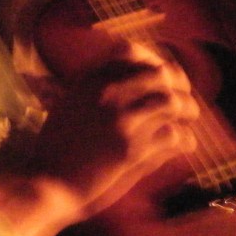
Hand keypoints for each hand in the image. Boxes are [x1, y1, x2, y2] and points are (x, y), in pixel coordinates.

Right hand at [27, 42, 198, 219]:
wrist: (45, 182)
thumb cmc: (54, 148)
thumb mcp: (68, 105)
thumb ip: (93, 90)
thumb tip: (123, 81)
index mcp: (91, 79)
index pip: (133, 53)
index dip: (154, 60)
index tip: (163, 74)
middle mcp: (108, 92)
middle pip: (160, 73)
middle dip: (179, 83)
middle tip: (184, 96)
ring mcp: (121, 120)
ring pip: (172, 101)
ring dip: (187, 108)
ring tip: (189, 117)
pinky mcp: (131, 149)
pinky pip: (173, 135)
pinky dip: (185, 139)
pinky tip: (184, 144)